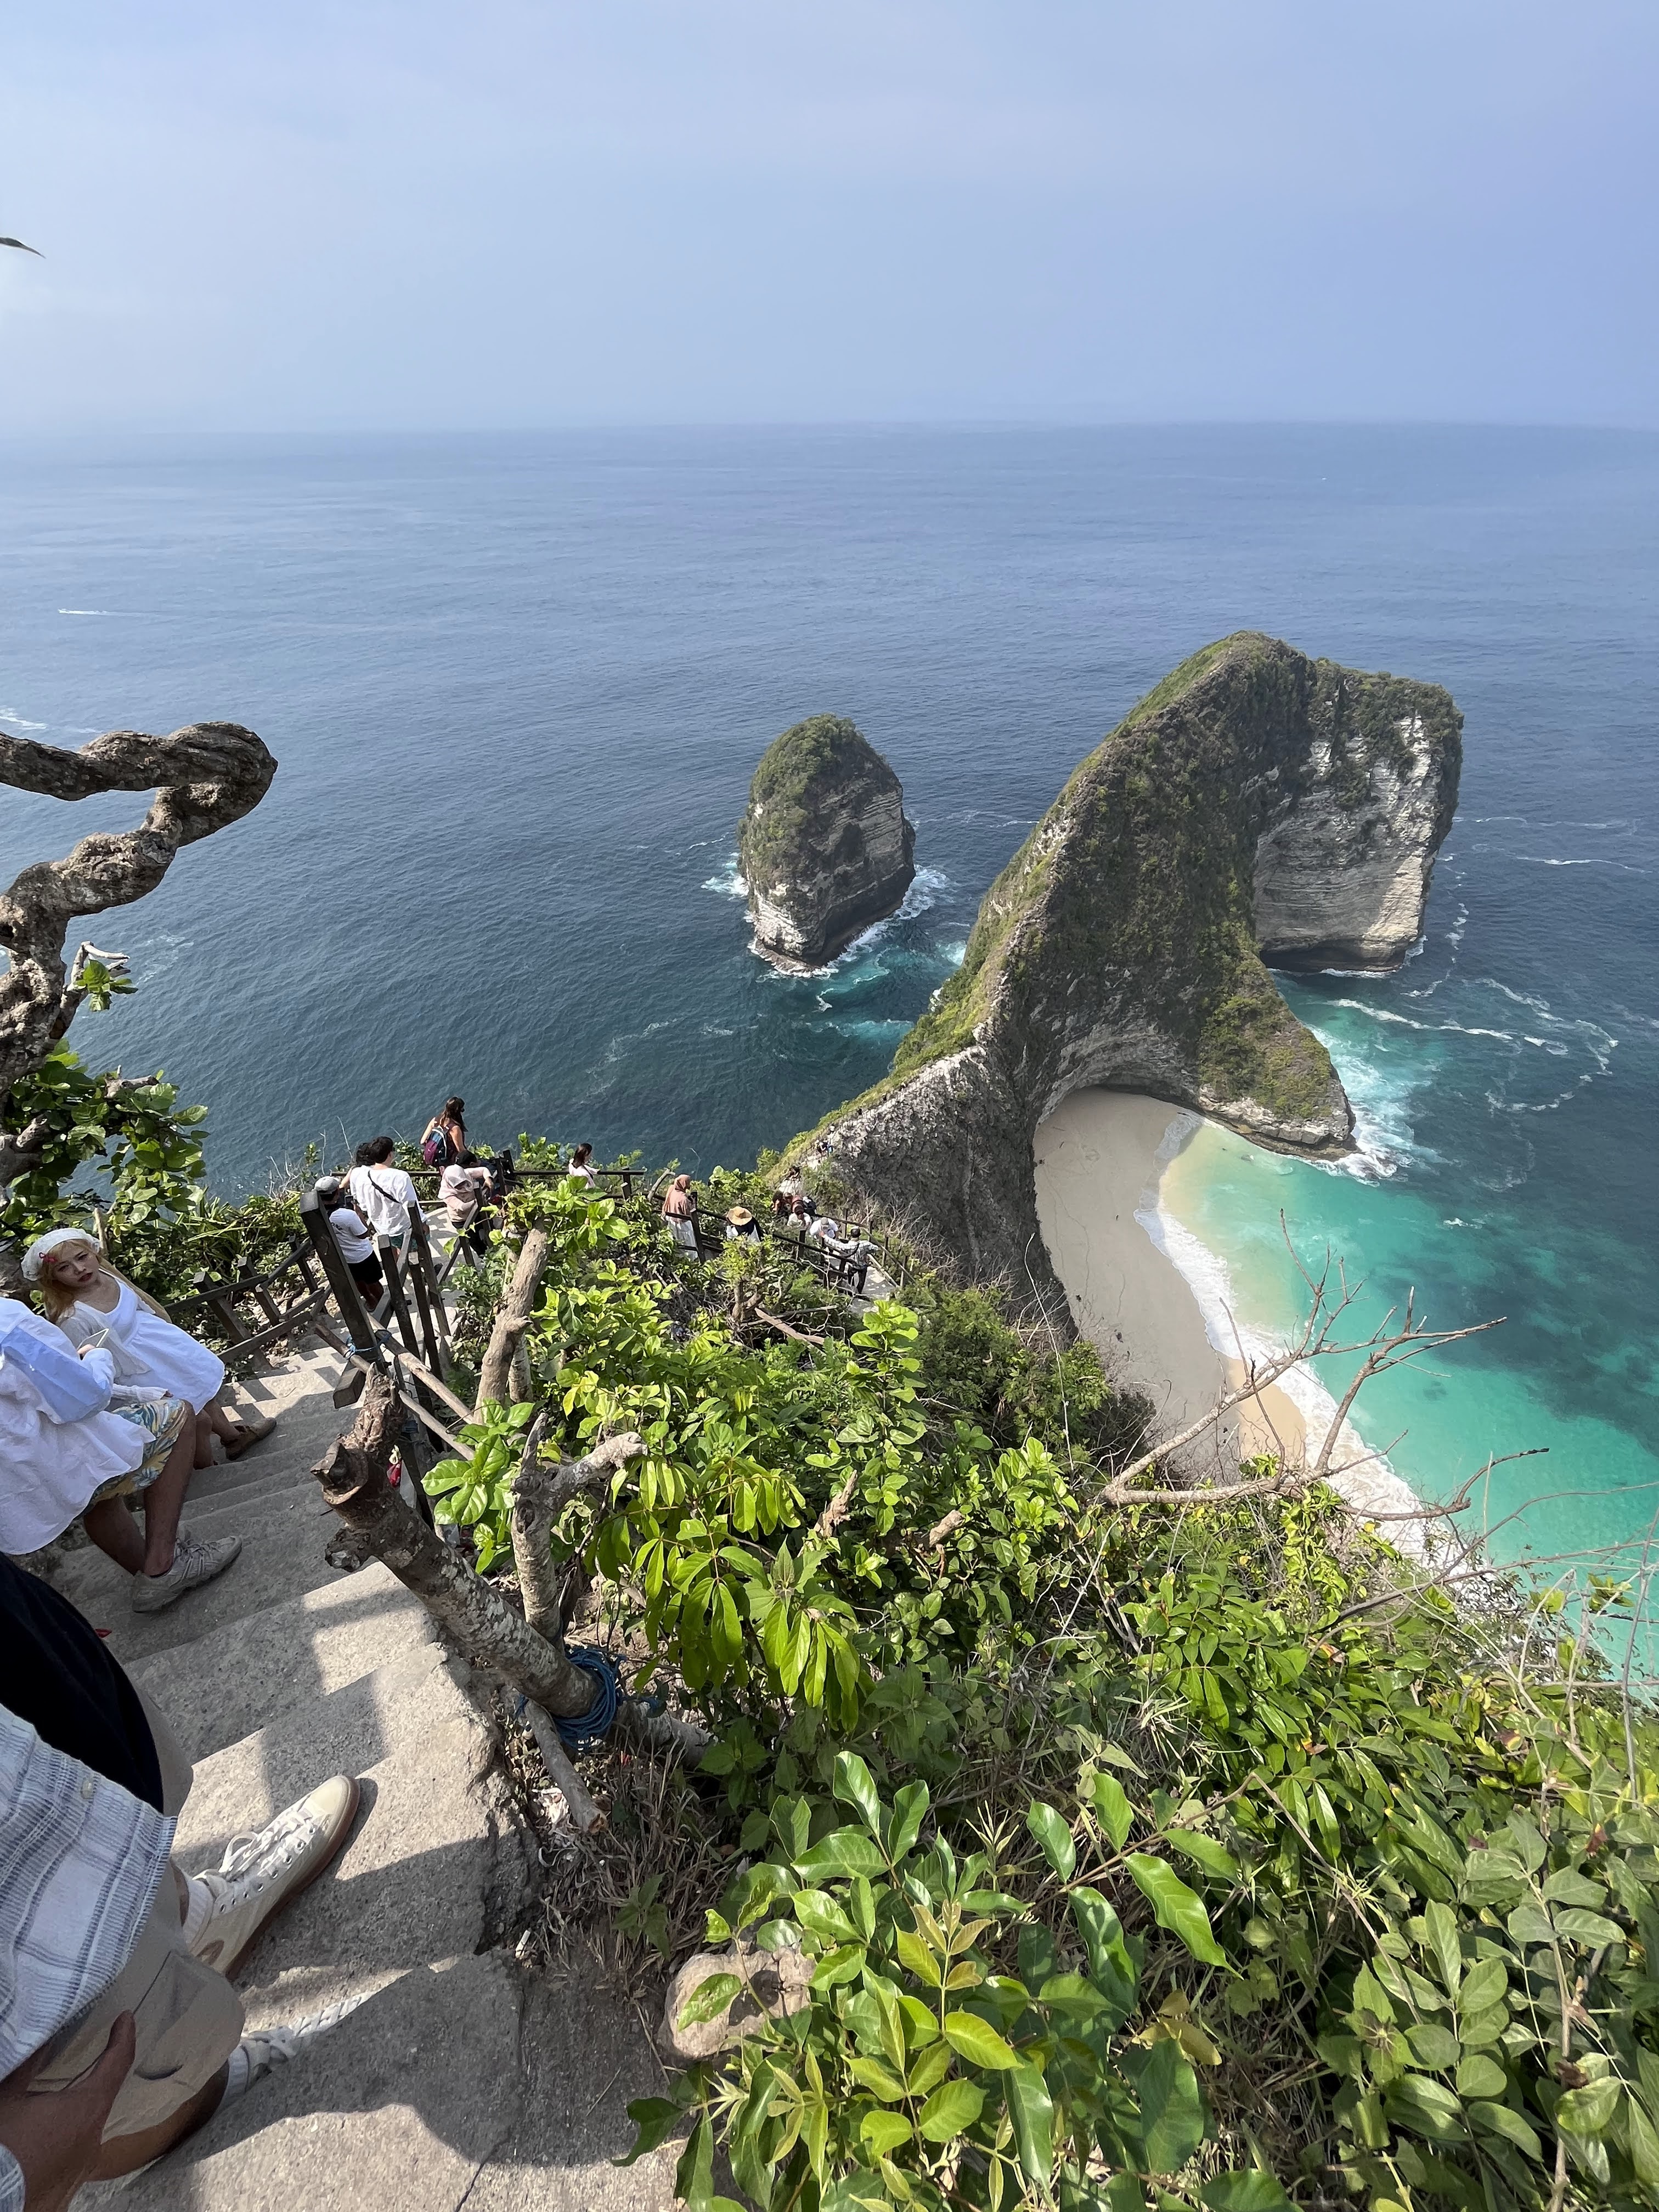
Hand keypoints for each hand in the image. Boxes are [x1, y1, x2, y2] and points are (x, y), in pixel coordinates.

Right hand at [0, 2014, 134, 2210]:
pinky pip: (65, 2166)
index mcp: (86, 2109)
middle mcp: (93, 2140)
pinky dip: (54, 2154)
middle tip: (66, 2080)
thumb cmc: (4, 2143)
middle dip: (83, 2089)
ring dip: (64, 2126)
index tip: (126, 2020)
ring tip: (38, 2124)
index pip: (117, 2064)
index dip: (123, 2038)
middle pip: (96, 2103)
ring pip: (80, 2137)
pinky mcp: (64, 2196)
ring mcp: (80, 2172)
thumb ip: (30, 2064)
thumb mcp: (10, 2096)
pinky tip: (36, 2154)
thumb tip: (42, 2036)